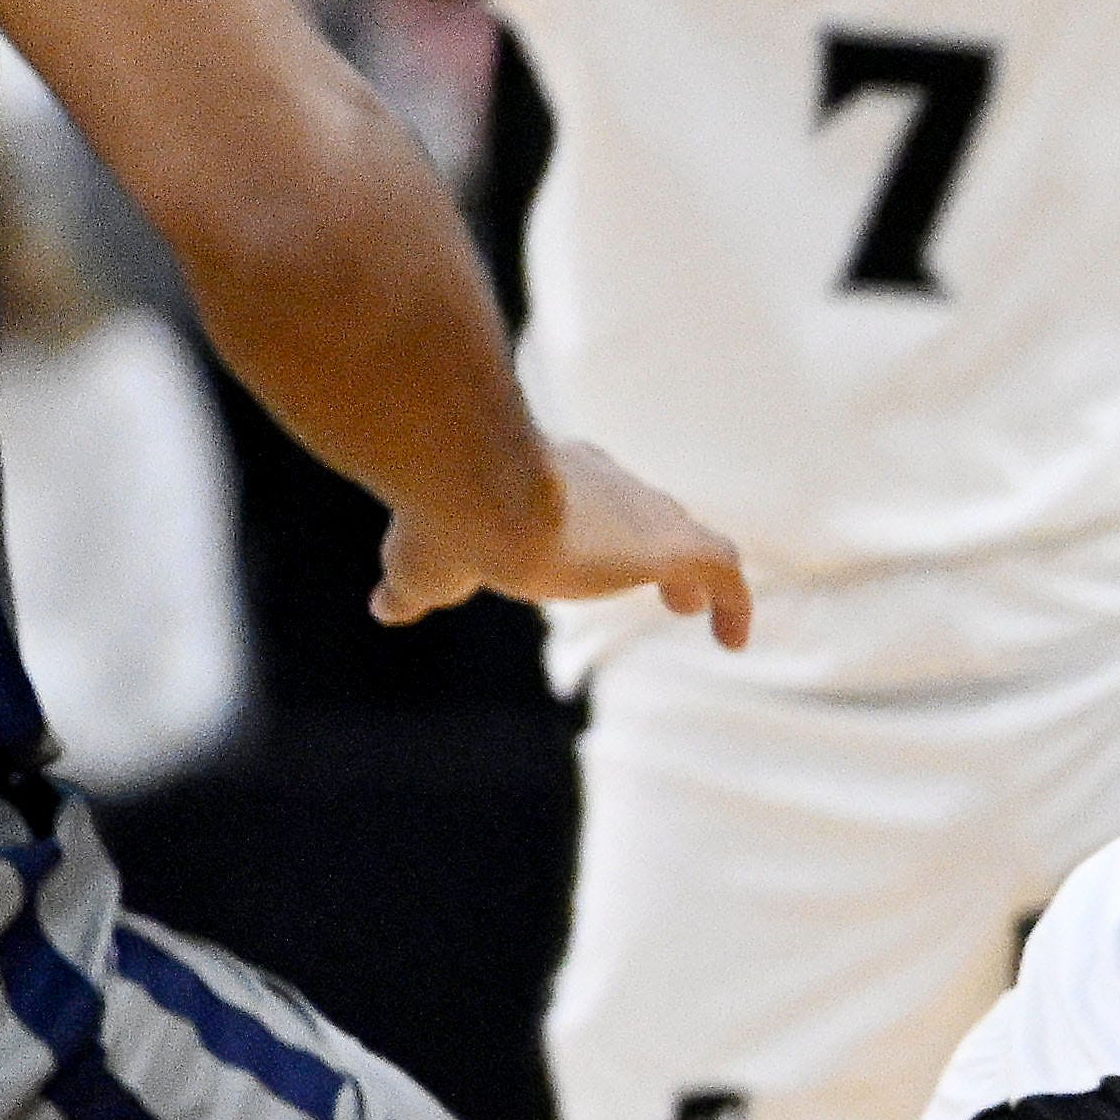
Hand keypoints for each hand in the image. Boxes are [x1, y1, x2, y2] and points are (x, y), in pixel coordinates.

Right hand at [375, 437, 751, 647]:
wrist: (475, 489)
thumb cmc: (440, 519)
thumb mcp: (419, 561)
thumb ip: (412, 584)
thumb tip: (385, 606)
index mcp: (548, 476)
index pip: (587, 493)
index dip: (596, 524)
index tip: (589, 553)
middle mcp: (601, 482)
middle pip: (642, 508)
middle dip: (649, 542)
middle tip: (659, 583)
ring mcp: (639, 511)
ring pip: (685, 533)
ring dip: (692, 572)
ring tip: (689, 608)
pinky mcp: (669, 545)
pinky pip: (724, 570)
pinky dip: (734, 603)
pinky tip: (732, 643)